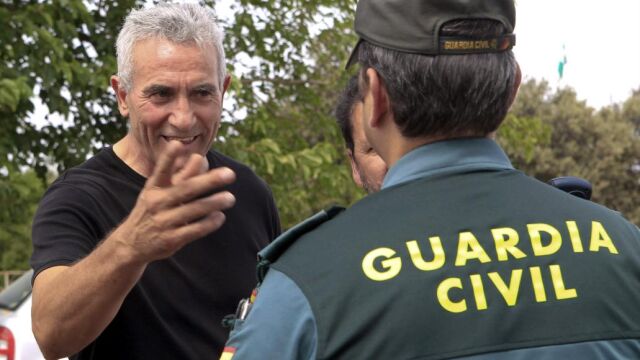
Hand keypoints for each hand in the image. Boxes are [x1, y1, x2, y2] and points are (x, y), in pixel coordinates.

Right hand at [112, 141, 235, 263]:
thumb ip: (181, 175)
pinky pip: (194, 230)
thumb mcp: (159, 192)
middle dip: (209, 180)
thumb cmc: (152, 210)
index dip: (168, 158)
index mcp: (153, 188)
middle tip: (230, 174)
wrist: (131, 244)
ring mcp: (164, 222)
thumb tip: (199, 157)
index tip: (177, 144)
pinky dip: (209, 223)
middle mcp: (157, 203)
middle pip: (186, 189)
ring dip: (214, 202)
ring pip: (193, 209)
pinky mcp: (171, 240)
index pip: (161, 170)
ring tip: (230, 197)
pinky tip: (220, 216)